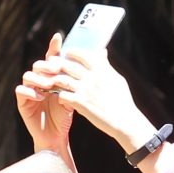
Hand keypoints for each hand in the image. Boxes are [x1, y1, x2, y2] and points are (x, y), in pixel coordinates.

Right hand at [15, 36, 75, 161]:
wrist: (57, 136)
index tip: (59, 38)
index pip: (51, 57)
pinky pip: (20, 91)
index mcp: (51, 75)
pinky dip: (30, 91)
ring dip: (39, 78)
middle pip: (38, 64)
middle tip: (55, 70)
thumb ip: (85, 73)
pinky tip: (40, 96)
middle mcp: (38, 80)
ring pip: (28, 75)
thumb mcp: (77, 92)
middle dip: (46, 66)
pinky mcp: (22, 102)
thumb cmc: (66, 113)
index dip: (53, 47)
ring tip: (49, 85)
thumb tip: (102, 52)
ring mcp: (29, 90)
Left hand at [26, 47, 153, 153]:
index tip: (65, 53)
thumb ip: (106, 65)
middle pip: (67, 65)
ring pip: (61, 79)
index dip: (71, 52)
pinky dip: (59, 95)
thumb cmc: (122, 100)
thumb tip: (102, 52)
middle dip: (56, 64)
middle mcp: (92, 77)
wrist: (125, 120)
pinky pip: (62, 95)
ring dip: (53, 80)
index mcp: (102, 69)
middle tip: (50, 65)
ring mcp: (85, 90)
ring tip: (49, 81)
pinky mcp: (81, 104)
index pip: (82, 54)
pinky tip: (58, 97)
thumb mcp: (117, 78)